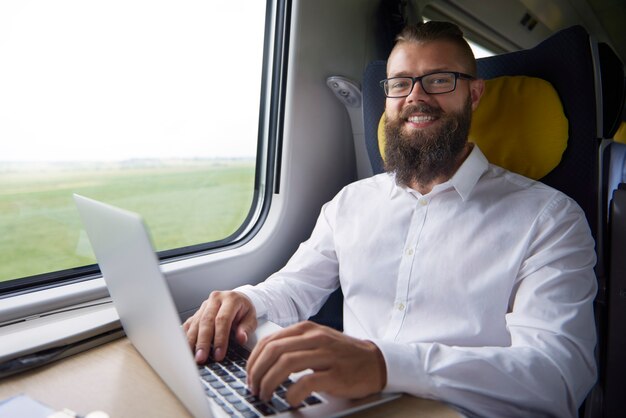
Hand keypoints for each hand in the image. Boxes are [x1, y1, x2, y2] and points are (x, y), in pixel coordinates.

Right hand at [182, 291, 256, 363]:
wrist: (238, 299)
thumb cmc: (244, 310)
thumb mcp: (252, 318)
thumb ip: (246, 328)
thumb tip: (241, 338)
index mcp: (231, 299)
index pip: (222, 319)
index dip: (220, 338)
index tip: (219, 354)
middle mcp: (215, 299)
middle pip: (206, 321)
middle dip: (203, 342)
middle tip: (201, 358)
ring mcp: (204, 305)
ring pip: (195, 323)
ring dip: (192, 341)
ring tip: (192, 356)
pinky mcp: (197, 312)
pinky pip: (189, 324)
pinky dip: (186, 336)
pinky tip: (185, 347)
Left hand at [246, 321, 386, 406]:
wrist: (376, 361)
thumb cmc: (343, 354)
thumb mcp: (317, 341)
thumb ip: (294, 346)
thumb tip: (263, 362)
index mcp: (306, 329)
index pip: (269, 341)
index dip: (253, 360)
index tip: (249, 375)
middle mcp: (314, 338)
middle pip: (273, 351)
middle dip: (256, 372)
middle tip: (253, 388)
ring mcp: (325, 355)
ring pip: (285, 364)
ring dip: (269, 382)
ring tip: (265, 395)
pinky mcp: (335, 373)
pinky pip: (306, 382)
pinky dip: (292, 392)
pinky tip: (289, 399)